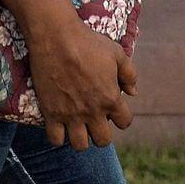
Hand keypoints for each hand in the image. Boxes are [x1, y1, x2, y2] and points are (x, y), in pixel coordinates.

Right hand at [29, 23, 136, 149]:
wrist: (57, 38)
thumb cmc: (89, 43)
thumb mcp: (117, 53)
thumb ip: (129, 75)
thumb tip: (133, 93)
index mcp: (111, 98)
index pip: (124, 123)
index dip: (122, 118)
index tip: (114, 110)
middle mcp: (93, 111)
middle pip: (103, 140)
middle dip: (102, 133)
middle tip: (95, 120)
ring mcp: (71, 115)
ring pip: (80, 145)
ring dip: (81, 137)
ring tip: (78, 125)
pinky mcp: (51, 113)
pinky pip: (56, 139)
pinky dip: (59, 136)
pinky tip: (60, 124)